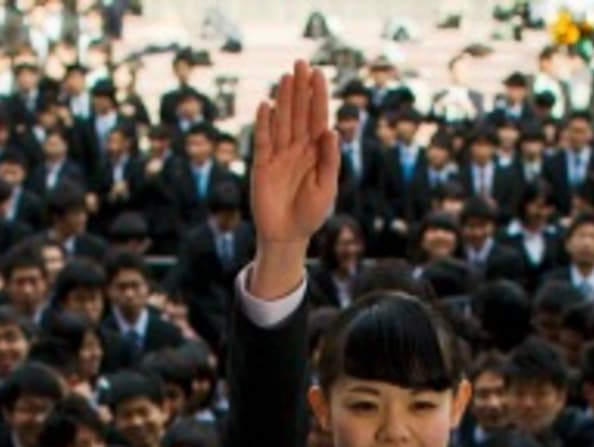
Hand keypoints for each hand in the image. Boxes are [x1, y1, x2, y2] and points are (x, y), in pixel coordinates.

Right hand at [249, 61, 338, 295]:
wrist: (287, 236)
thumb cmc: (311, 215)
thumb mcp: (327, 188)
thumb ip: (330, 160)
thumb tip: (331, 131)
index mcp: (316, 153)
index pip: (318, 118)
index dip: (318, 96)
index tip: (318, 73)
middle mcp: (298, 149)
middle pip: (299, 113)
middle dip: (300, 89)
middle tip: (301, 63)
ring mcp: (279, 155)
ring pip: (282, 121)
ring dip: (283, 99)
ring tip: (286, 76)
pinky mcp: (262, 165)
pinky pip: (262, 140)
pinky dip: (263, 124)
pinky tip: (266, 106)